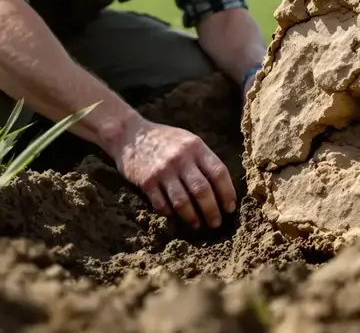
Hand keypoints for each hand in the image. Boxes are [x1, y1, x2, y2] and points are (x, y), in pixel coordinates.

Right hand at [107, 117, 236, 228]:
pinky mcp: (147, 182)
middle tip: (216, 223)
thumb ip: (203, 159)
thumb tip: (222, 188)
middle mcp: (181, 158)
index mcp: (195, 147)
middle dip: (212, 210)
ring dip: (192, 217)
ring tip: (198, 224)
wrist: (130, 135)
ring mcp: (163, 171)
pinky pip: (162, 205)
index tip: (230, 208)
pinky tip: (175, 217)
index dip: (227, 193)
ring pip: (182, 202)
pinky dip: (170, 214)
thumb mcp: (188, 141)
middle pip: (202, 190)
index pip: (218, 172)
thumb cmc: (165, 140)